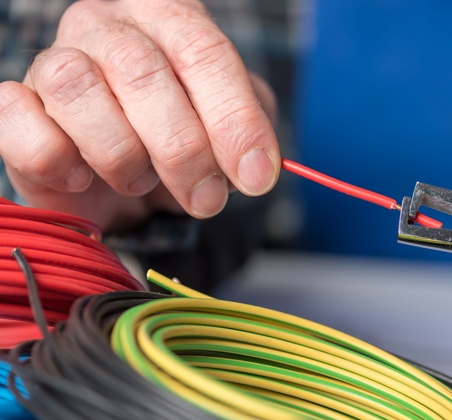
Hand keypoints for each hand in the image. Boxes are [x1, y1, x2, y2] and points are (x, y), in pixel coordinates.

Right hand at [0, 0, 279, 230]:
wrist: (119, 173)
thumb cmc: (178, 137)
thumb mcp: (227, 127)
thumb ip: (247, 132)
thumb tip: (256, 167)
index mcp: (167, 17)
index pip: (203, 51)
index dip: (234, 118)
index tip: (256, 176)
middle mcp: (105, 26)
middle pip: (141, 68)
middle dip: (183, 149)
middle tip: (206, 199)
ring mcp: (52, 61)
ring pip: (76, 88)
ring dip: (121, 154)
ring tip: (140, 180)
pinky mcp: (14, 107)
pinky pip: (22, 124)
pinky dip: (58, 160)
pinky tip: (83, 177)